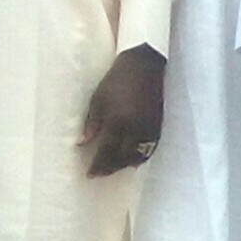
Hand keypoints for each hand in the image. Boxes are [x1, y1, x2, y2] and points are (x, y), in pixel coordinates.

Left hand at [79, 45, 164, 176]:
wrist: (144, 66)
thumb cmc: (116, 81)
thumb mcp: (97, 100)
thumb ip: (92, 124)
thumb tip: (83, 143)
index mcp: (119, 122)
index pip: (107, 152)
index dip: (98, 165)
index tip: (89, 174)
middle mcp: (136, 129)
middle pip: (124, 158)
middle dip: (111, 168)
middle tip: (99, 174)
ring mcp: (149, 128)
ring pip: (139, 156)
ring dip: (125, 164)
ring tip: (114, 168)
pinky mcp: (158, 125)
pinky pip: (149, 149)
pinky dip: (140, 157)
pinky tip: (131, 157)